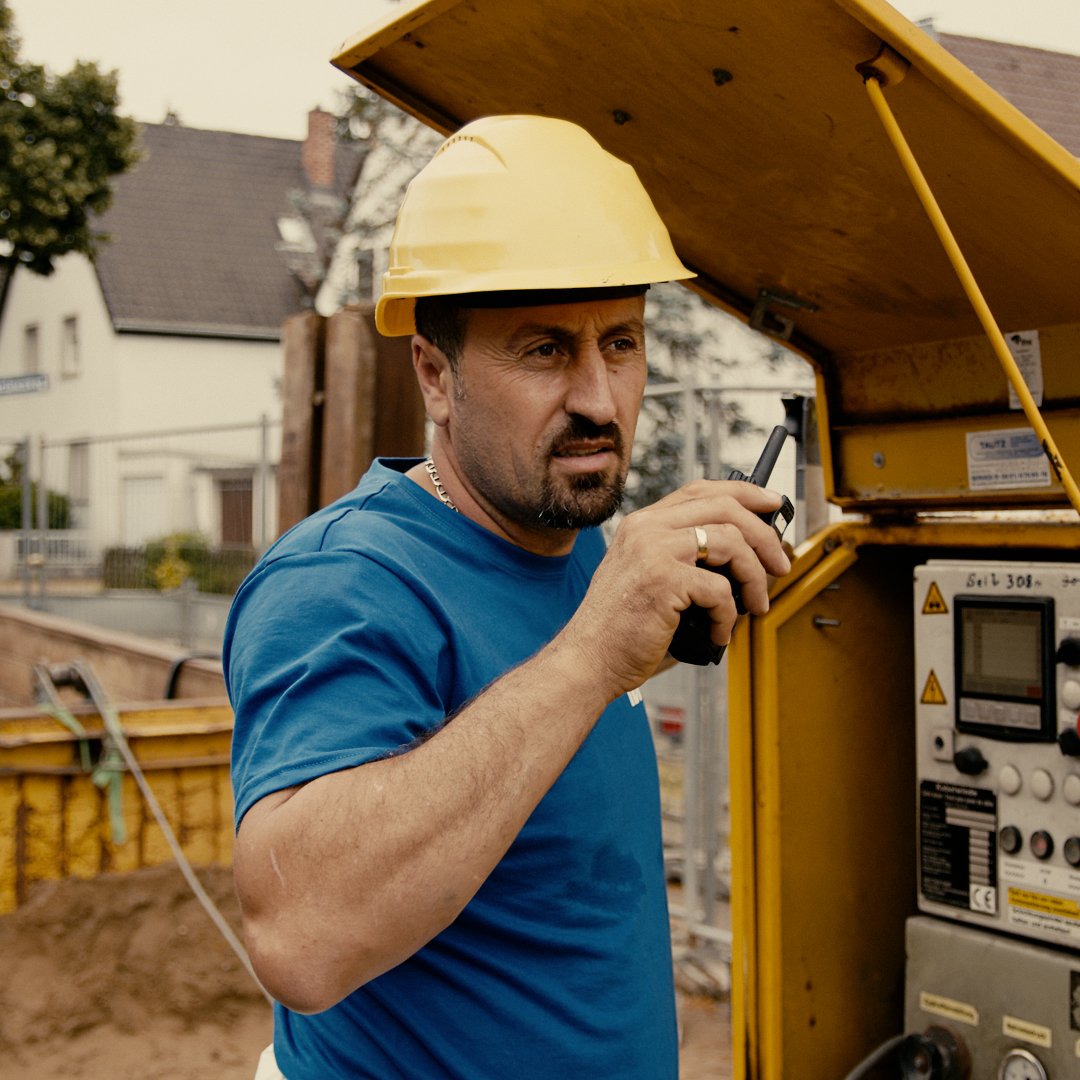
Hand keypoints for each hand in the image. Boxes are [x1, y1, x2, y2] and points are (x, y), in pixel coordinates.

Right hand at [557, 479, 791, 697]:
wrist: (588, 659)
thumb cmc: (620, 628)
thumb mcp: (648, 576)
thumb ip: (685, 557)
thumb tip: (748, 554)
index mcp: (643, 524)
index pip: (702, 490)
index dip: (745, 493)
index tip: (771, 506)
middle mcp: (647, 529)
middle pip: (725, 507)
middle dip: (765, 535)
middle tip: (780, 563)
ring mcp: (654, 551)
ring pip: (732, 543)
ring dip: (755, 578)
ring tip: (754, 604)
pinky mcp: (663, 581)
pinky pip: (720, 589)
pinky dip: (728, 616)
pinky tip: (718, 632)